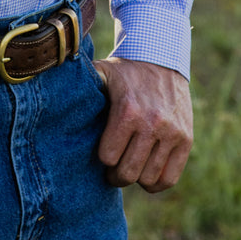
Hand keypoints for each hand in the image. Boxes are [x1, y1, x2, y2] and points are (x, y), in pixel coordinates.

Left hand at [93, 57, 192, 191]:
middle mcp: (152, 123)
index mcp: (127, 110)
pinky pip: (170, 178)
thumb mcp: (102, 73)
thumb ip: (83, 87)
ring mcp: (172, 132)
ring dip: (137, 177)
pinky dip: (157, 182)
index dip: (102, 158)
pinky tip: (148, 171)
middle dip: (116, 175)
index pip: (107, 157)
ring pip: (149, 179)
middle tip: (113, 169)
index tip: (102, 154)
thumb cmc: (125, 71)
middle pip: (128, 173)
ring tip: (131, 165)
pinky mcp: (186, 139)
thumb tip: (54, 91)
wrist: (163, 58)